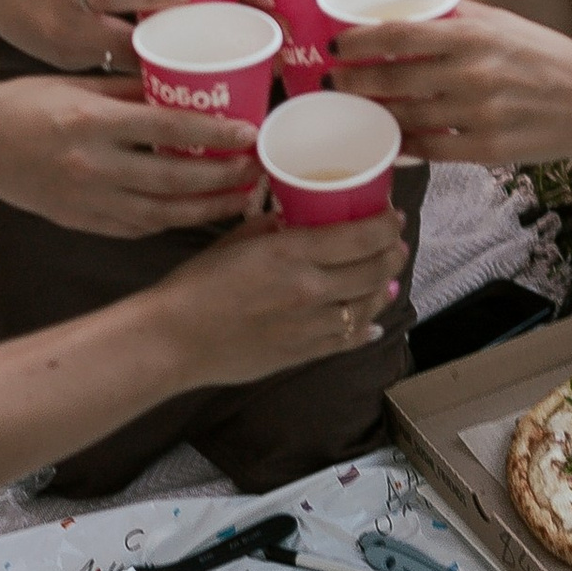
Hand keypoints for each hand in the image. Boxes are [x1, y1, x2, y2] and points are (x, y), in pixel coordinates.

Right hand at [0, 0, 180, 71]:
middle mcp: (68, 28)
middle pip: (132, 47)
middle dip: (169, 45)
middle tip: (210, 40)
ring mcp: (66, 54)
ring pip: (124, 64)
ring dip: (156, 60)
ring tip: (197, 56)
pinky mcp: (66, 67)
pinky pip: (110, 69)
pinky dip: (133, 64)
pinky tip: (161, 60)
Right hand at [0, 76, 257, 235]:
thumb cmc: (24, 103)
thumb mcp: (79, 85)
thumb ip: (130, 91)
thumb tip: (183, 90)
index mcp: (93, 121)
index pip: (167, 127)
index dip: (214, 132)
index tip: (249, 133)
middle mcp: (93, 165)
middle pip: (174, 177)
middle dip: (222, 177)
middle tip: (257, 170)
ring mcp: (87, 200)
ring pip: (162, 212)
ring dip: (206, 208)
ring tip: (240, 200)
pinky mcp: (81, 221)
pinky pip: (136, 227)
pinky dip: (169, 222)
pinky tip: (194, 214)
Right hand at [153, 207, 407, 387]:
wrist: (175, 340)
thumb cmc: (196, 284)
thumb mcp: (236, 240)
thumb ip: (273, 228)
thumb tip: (297, 221)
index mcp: (292, 253)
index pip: (361, 236)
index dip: (386, 225)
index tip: (394, 216)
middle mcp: (310, 289)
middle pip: (373, 270)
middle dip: (392, 253)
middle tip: (396, 244)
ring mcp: (310, 325)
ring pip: (367, 306)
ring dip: (383, 289)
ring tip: (388, 278)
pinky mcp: (304, 353)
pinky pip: (347, 340)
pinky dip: (365, 329)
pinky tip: (373, 323)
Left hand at [328, 1, 571, 167]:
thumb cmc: (549, 59)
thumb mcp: (505, 23)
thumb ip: (458, 15)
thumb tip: (411, 1)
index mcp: (472, 36)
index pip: (398, 35)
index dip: (358, 40)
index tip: (335, 44)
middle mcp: (470, 74)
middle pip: (391, 79)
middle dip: (353, 80)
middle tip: (334, 79)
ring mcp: (476, 115)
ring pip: (405, 117)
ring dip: (373, 113)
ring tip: (354, 108)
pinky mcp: (484, 150)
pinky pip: (429, 150)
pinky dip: (405, 145)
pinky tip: (391, 140)